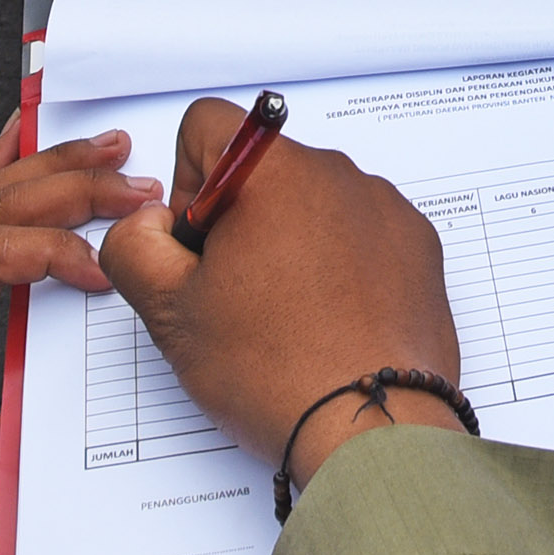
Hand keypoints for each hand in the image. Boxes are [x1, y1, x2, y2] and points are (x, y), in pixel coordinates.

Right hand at [101, 99, 466, 491]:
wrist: (371, 427)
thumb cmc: (275, 371)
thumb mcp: (169, 311)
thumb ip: (135, 246)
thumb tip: (151, 225)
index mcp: (274, 171)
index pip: (208, 126)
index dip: (187, 186)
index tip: (201, 246)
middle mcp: (337, 173)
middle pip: (263, 170)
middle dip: (240, 222)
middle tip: (236, 298)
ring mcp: (385, 208)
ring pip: (313, 204)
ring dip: (291, 245)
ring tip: (288, 322)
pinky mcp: (418, 246)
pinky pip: (362, 234)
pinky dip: (341, 266)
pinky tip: (331, 324)